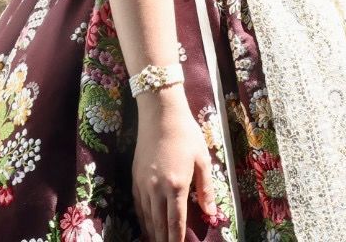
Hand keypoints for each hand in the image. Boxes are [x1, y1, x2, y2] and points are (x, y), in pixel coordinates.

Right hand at [133, 90, 220, 241]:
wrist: (160, 116)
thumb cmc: (186, 135)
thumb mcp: (202, 160)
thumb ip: (206, 189)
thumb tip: (211, 212)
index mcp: (177, 185)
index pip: (176, 221)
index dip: (177, 238)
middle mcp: (157, 189)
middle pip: (159, 223)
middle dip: (163, 239)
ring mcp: (143, 185)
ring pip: (146, 217)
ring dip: (152, 232)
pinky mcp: (135, 179)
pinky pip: (137, 206)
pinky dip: (142, 219)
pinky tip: (146, 225)